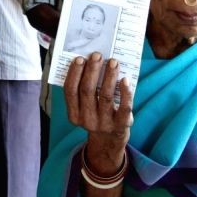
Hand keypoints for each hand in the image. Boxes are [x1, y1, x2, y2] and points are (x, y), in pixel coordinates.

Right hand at [64, 53, 133, 174]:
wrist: (109, 140)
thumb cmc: (95, 115)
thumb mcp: (83, 108)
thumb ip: (83, 91)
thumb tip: (88, 63)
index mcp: (74, 115)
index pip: (70, 91)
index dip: (74, 74)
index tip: (79, 58)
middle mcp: (87, 120)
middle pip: (87, 91)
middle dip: (92, 70)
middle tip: (97, 55)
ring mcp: (104, 124)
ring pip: (106, 96)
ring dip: (109, 76)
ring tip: (113, 62)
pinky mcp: (121, 126)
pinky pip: (124, 108)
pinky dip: (126, 93)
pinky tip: (125, 79)